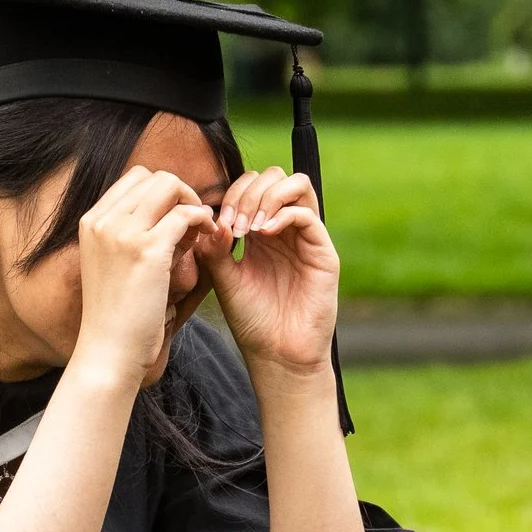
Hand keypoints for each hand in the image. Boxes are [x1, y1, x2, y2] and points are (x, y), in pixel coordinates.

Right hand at [74, 165, 217, 382]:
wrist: (108, 351)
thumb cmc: (118, 315)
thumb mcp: (115, 265)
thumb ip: (136, 235)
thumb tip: (176, 215)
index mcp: (91, 221)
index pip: (134, 179)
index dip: (162, 193)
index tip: (175, 219)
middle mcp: (103, 220)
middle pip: (153, 177)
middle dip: (180, 194)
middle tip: (193, 225)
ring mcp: (122, 233)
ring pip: (170, 187)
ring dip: (192, 204)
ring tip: (200, 233)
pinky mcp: (147, 249)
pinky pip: (185, 215)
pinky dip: (202, 222)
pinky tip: (207, 240)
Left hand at [198, 165, 338, 376]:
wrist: (277, 354)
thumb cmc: (251, 320)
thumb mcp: (223, 279)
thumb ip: (214, 248)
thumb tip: (209, 218)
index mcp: (259, 231)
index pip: (251, 186)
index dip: (231, 195)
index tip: (218, 224)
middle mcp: (285, 228)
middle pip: (274, 177)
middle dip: (248, 193)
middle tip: (234, 225)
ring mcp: (306, 238)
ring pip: (296, 185)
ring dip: (268, 197)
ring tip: (251, 226)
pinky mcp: (323, 252)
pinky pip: (308, 214)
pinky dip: (284, 215)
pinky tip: (265, 234)